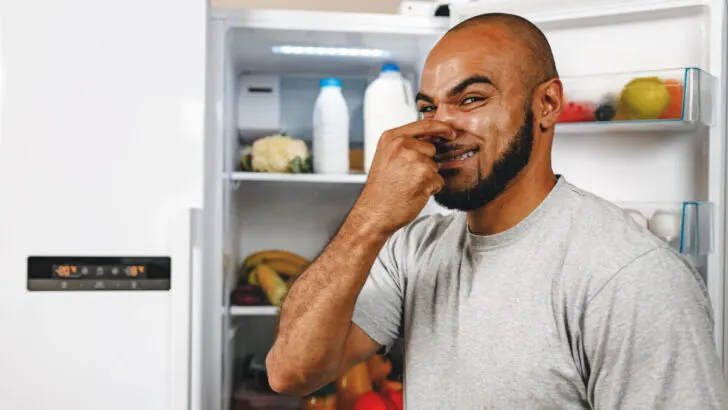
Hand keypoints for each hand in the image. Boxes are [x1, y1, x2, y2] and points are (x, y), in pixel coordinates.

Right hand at [353, 119, 453, 236]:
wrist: (374, 213)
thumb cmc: (380, 190)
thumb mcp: (386, 158)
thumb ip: (404, 146)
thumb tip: (430, 139)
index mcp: (391, 138)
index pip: (424, 125)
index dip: (441, 128)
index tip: (450, 132)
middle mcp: (402, 145)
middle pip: (431, 147)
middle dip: (425, 162)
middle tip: (407, 177)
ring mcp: (414, 160)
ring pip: (435, 165)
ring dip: (427, 177)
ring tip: (408, 185)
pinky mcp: (425, 176)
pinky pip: (438, 180)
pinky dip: (430, 188)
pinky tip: (414, 193)